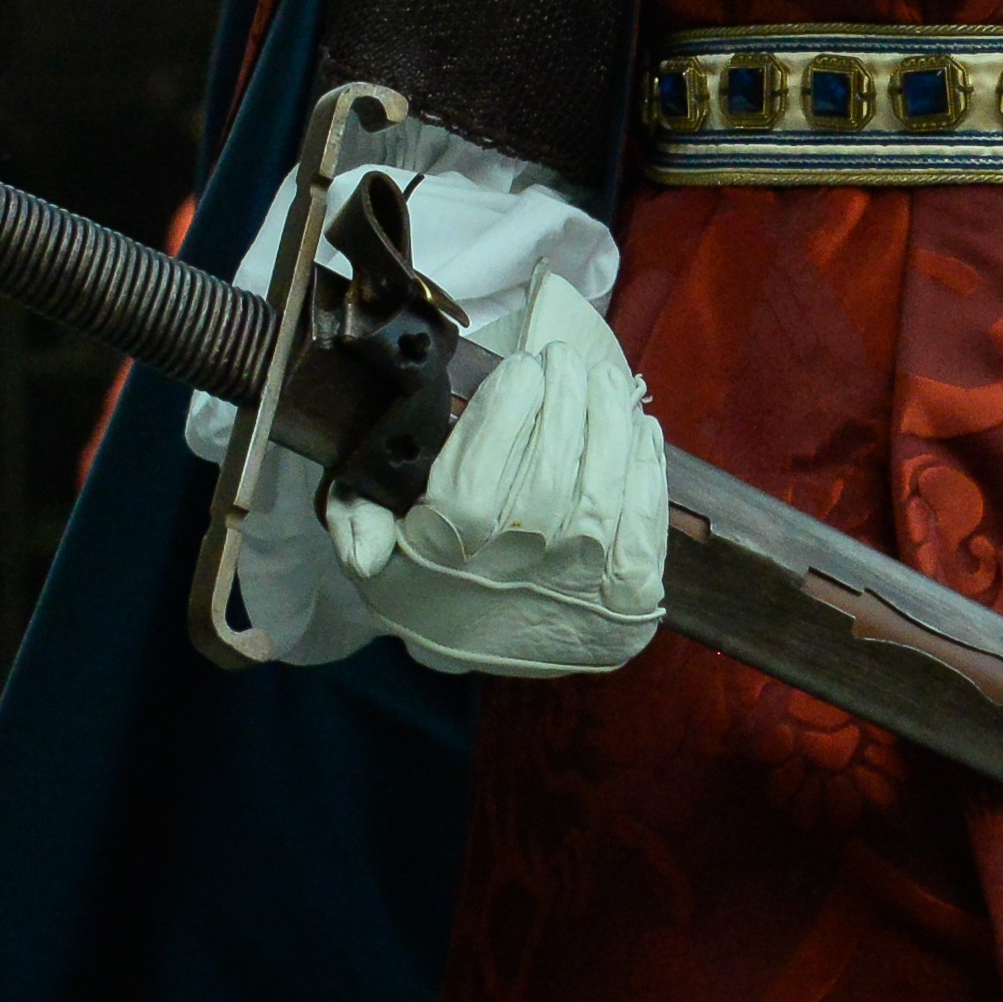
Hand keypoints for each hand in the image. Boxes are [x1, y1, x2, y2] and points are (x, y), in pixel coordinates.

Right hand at [334, 275, 664, 679]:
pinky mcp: (629, 599)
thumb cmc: (429, 572)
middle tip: (568, 357)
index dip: (512, 401)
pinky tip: (639, 426)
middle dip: (566, 396)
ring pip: (604, 486)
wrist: (485, 645)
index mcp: (450, 548)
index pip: (483, 460)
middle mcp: (518, 567)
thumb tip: (362, 549)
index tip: (525, 364)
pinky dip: (648, 466)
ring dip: (610, 420)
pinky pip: (645, 519)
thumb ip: (354, 521)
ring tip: (605, 378)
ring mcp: (580, 585)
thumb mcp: (371, 547)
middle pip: (551, 467)